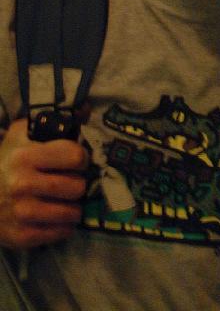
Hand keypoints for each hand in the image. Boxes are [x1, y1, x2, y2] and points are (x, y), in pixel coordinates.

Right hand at [0, 120, 88, 248]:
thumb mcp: (22, 134)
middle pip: (77, 187)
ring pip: (72, 212)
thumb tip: (86, 109)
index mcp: (25, 156)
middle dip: (79, 184)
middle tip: (73, 183)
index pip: (75, 156)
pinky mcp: (21, 236)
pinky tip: (57, 217)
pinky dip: (64, 226)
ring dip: (74, 207)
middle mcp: (23, 185)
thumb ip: (54, 120)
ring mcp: (22, 213)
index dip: (81, 158)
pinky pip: (60, 233)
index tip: (76, 161)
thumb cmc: (6, 161)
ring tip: (68, 201)